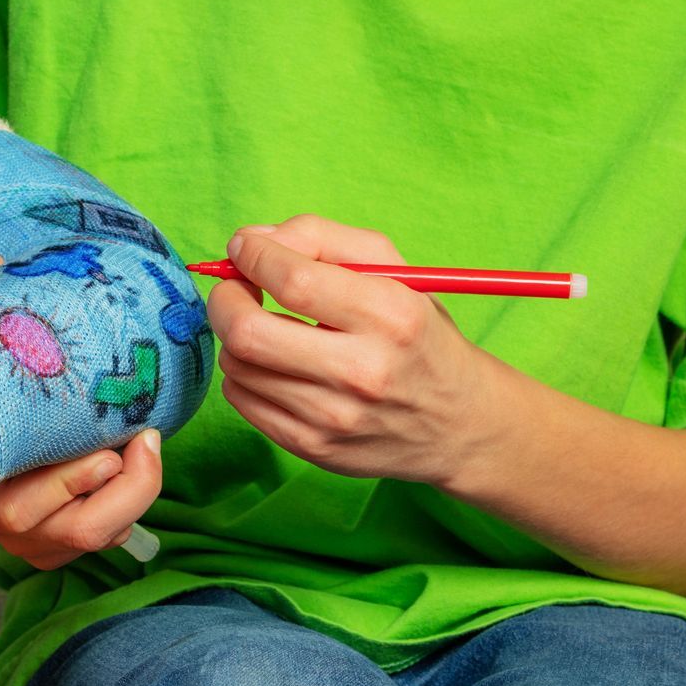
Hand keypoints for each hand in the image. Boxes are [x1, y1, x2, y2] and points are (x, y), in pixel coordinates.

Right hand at [0, 249, 163, 569]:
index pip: (20, 509)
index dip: (69, 485)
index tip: (109, 451)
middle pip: (73, 528)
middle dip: (121, 487)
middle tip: (142, 437)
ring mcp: (30, 536)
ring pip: (95, 534)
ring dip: (132, 492)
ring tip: (145, 444)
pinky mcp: (55, 541)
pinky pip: (103, 536)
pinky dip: (128, 504)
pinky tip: (132, 462)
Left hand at [209, 214, 499, 486]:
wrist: (460, 423)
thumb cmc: (418, 334)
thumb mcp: (392, 269)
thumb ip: (321, 238)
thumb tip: (252, 241)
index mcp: (391, 316)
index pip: (294, 281)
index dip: (253, 255)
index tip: (243, 248)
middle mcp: (362, 372)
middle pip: (249, 332)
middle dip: (225, 299)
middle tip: (235, 288)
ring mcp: (335, 418)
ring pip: (237, 366)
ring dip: (234, 336)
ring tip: (262, 326)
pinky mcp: (314, 448)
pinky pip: (241, 400)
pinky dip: (243, 372)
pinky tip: (271, 362)